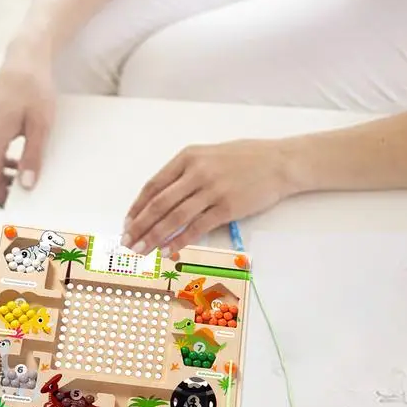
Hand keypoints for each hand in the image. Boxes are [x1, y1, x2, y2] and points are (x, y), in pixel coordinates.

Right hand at [0, 40, 55, 205]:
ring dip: (1, 176)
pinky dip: (0, 162)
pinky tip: (19, 162)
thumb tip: (28, 184)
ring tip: (24, 182)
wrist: (24, 60)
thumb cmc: (34, 89)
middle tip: (22, 200)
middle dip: (0, 189)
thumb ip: (33, 156)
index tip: (15, 208)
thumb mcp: (40, 125)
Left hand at [122, 139, 295, 254]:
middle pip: (159, 204)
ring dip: (155, 237)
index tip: (127, 223)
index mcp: (187, 157)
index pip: (153, 186)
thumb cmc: (243, 158)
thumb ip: (183, 174)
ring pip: (175, 217)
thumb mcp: (207, 156)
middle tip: (128, 243)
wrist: (279, 162)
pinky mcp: (227, 207)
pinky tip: (169, 250)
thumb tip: (158, 201)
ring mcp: (212, 189)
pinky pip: (198, 227)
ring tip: (142, 251)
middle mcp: (196, 172)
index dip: (137, 207)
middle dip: (140, 226)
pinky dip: (181, 240)